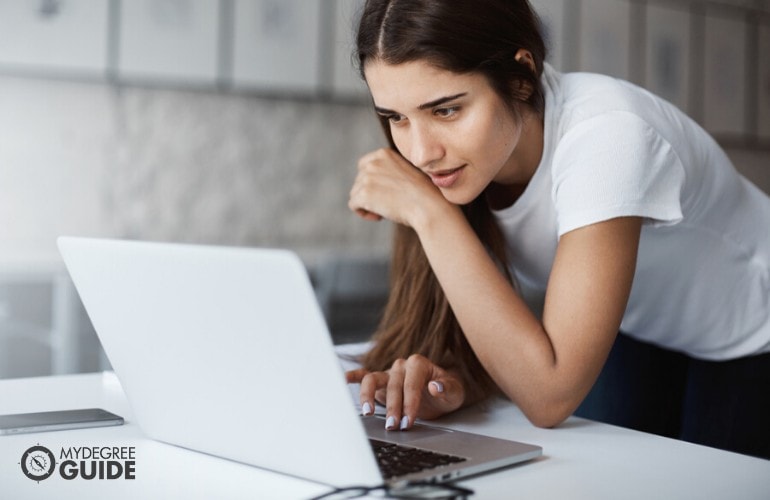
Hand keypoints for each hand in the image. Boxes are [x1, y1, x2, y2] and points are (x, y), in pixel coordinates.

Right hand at [346, 354, 465, 429]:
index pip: (410, 384)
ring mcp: (388, 373)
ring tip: (368, 412)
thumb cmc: (447, 391)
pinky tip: (344, 380)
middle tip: (393, 426)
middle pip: (392, 385)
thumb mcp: (455, 392)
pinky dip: (353, 377)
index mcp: (418, 364)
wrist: (441, 392)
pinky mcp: (380, 382)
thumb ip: (447, 388)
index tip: (409, 421)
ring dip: (368, 396)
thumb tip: (435, 386)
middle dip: (393, 407)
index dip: (409, 403)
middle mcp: (401, 366)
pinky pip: (364, 376)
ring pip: (372, 379)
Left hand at [348, 148, 447, 226]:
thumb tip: (377, 183)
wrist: (428, 205)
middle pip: (359, 181)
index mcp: (384, 154)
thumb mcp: (406, 172)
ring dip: (368, 204)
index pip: (364, 166)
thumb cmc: (423, 193)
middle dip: (370, 194)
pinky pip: (353, 205)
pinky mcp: (364, 194)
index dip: (371, 181)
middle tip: (387, 204)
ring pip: (356, 193)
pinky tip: (379, 216)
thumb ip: (390, 171)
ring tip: (385, 211)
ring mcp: (367, 178)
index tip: (384, 192)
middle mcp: (373, 163)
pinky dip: (363, 213)